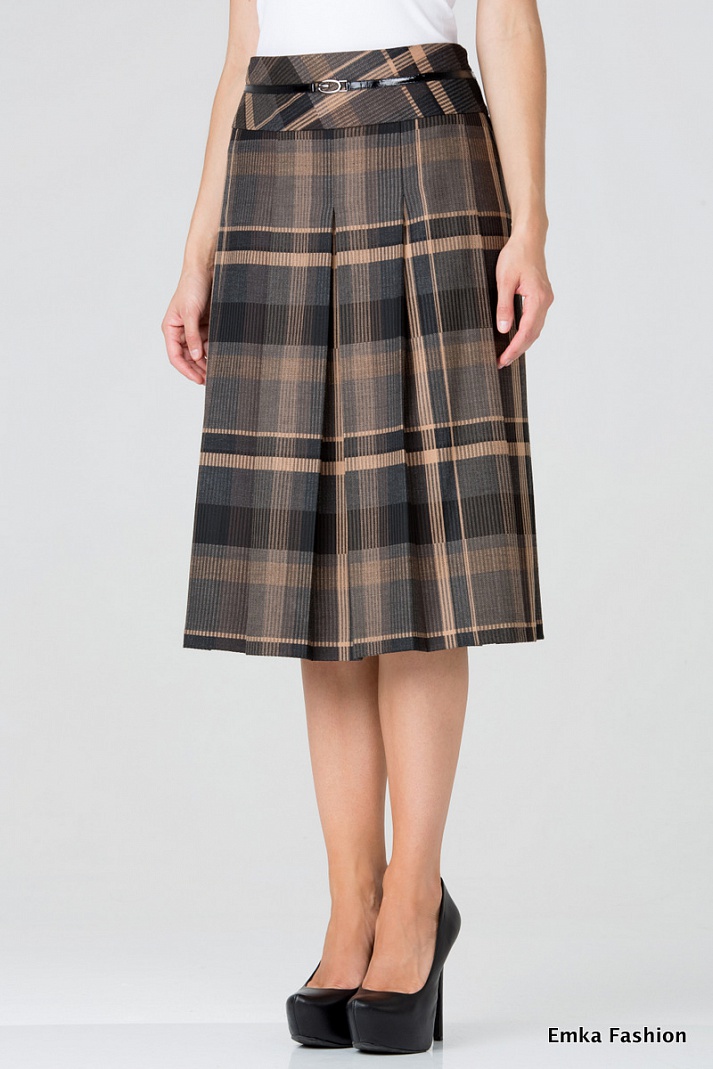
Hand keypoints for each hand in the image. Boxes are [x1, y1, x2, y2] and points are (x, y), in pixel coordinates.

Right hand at [161, 268, 212, 383]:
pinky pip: (210, 343)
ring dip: (208, 362)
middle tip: (211, 380)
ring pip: (200, 353)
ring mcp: (194, 330)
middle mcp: (181, 332)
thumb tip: (195, 356)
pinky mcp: (206, 326)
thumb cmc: (192, 286)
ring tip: (219, 371)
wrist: (206, 269)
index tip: (199, 379)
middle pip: (188, 358)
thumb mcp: (190, 313)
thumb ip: (191, 336)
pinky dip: (215, 350)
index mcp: (171, 329)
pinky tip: (223, 357)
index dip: (186, 370)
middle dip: (198, 369)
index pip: (175, 356)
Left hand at [494, 229, 553, 368]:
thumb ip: (504, 306)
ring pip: (536, 329)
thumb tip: (504, 329)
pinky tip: (515, 338)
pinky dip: (526, 332)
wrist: (529, 239)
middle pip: (533, 334)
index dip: (514, 348)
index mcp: (538, 298)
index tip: (502, 359)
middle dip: (518, 350)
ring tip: (506, 354)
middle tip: (501, 363)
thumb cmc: (516, 255)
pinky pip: (535, 320)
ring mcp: (545, 299)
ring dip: (522, 343)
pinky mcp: (542, 297)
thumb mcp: (504, 280)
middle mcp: (545, 301)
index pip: (526, 331)